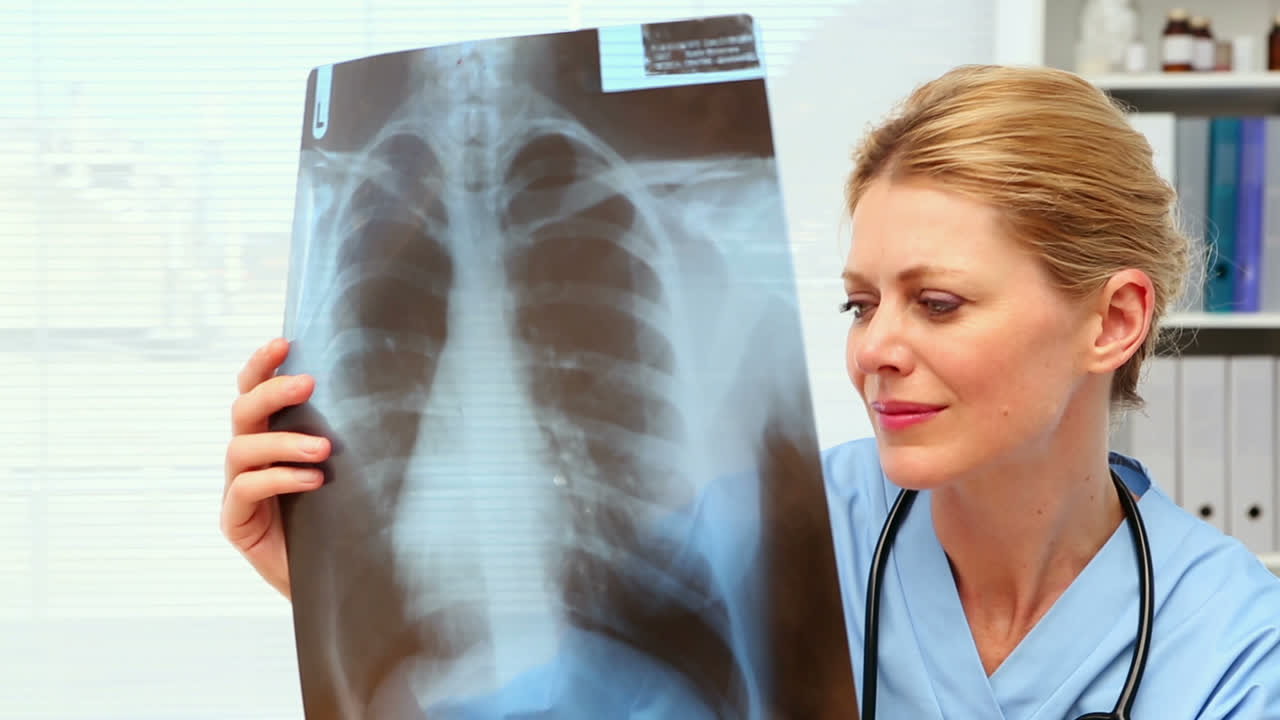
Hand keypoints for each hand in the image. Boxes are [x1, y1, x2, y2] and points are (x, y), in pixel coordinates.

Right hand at [221, 338, 329, 599]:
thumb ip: (346, 436)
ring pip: (242, 448)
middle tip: (308, 384)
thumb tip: (385, 392)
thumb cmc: (343, 518)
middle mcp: (248, 459)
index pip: (254, 391)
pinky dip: (280, 479)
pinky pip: (246, 490)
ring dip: (283, 442)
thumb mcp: (347, 470)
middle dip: (272, 391)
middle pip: (242, 410)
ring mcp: (237, 490)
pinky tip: (313, 482)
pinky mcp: (236, 522)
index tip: (285, 343)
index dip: (262, 365)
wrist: (336, 579)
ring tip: (323, 449)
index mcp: (270, 438)